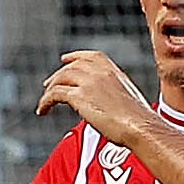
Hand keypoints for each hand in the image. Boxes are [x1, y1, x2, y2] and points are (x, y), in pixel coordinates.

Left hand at [37, 50, 153, 146]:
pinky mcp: (80, 96)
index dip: (75, 56)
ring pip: (60, 79)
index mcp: (114, 72)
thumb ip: (115, 96)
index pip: (91, 56)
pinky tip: (43, 110)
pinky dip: (45, 101)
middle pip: (71, 67)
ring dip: (50, 89)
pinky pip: (54, 94)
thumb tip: (109, 106)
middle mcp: (100, 73)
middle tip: (48, 84)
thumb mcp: (129, 100)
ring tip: (44, 101)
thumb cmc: (139, 122)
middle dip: (57, 75)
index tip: (65, 59)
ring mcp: (89, 83)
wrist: (140, 127)